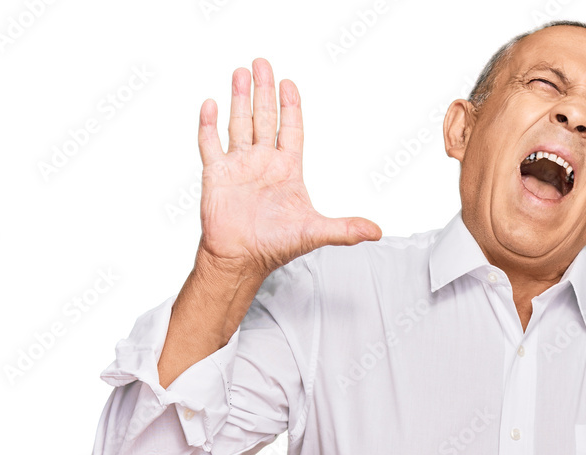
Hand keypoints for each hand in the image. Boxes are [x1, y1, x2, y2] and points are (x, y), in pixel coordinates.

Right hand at [196, 57, 380, 280]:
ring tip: (241, 73)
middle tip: (263, 63)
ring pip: (239, 124)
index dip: (291, 107)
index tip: (289, 84)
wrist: (240, 259)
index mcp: (287, 171)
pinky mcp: (216, 174)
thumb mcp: (314, 233)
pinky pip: (210, 143)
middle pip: (265, 119)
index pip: (291, 131)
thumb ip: (345, 229)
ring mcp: (239, 167)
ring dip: (240, 99)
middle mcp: (263, 164)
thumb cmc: (275, 246)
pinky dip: (208, 124)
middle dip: (264, 91)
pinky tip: (211, 104)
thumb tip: (376, 232)